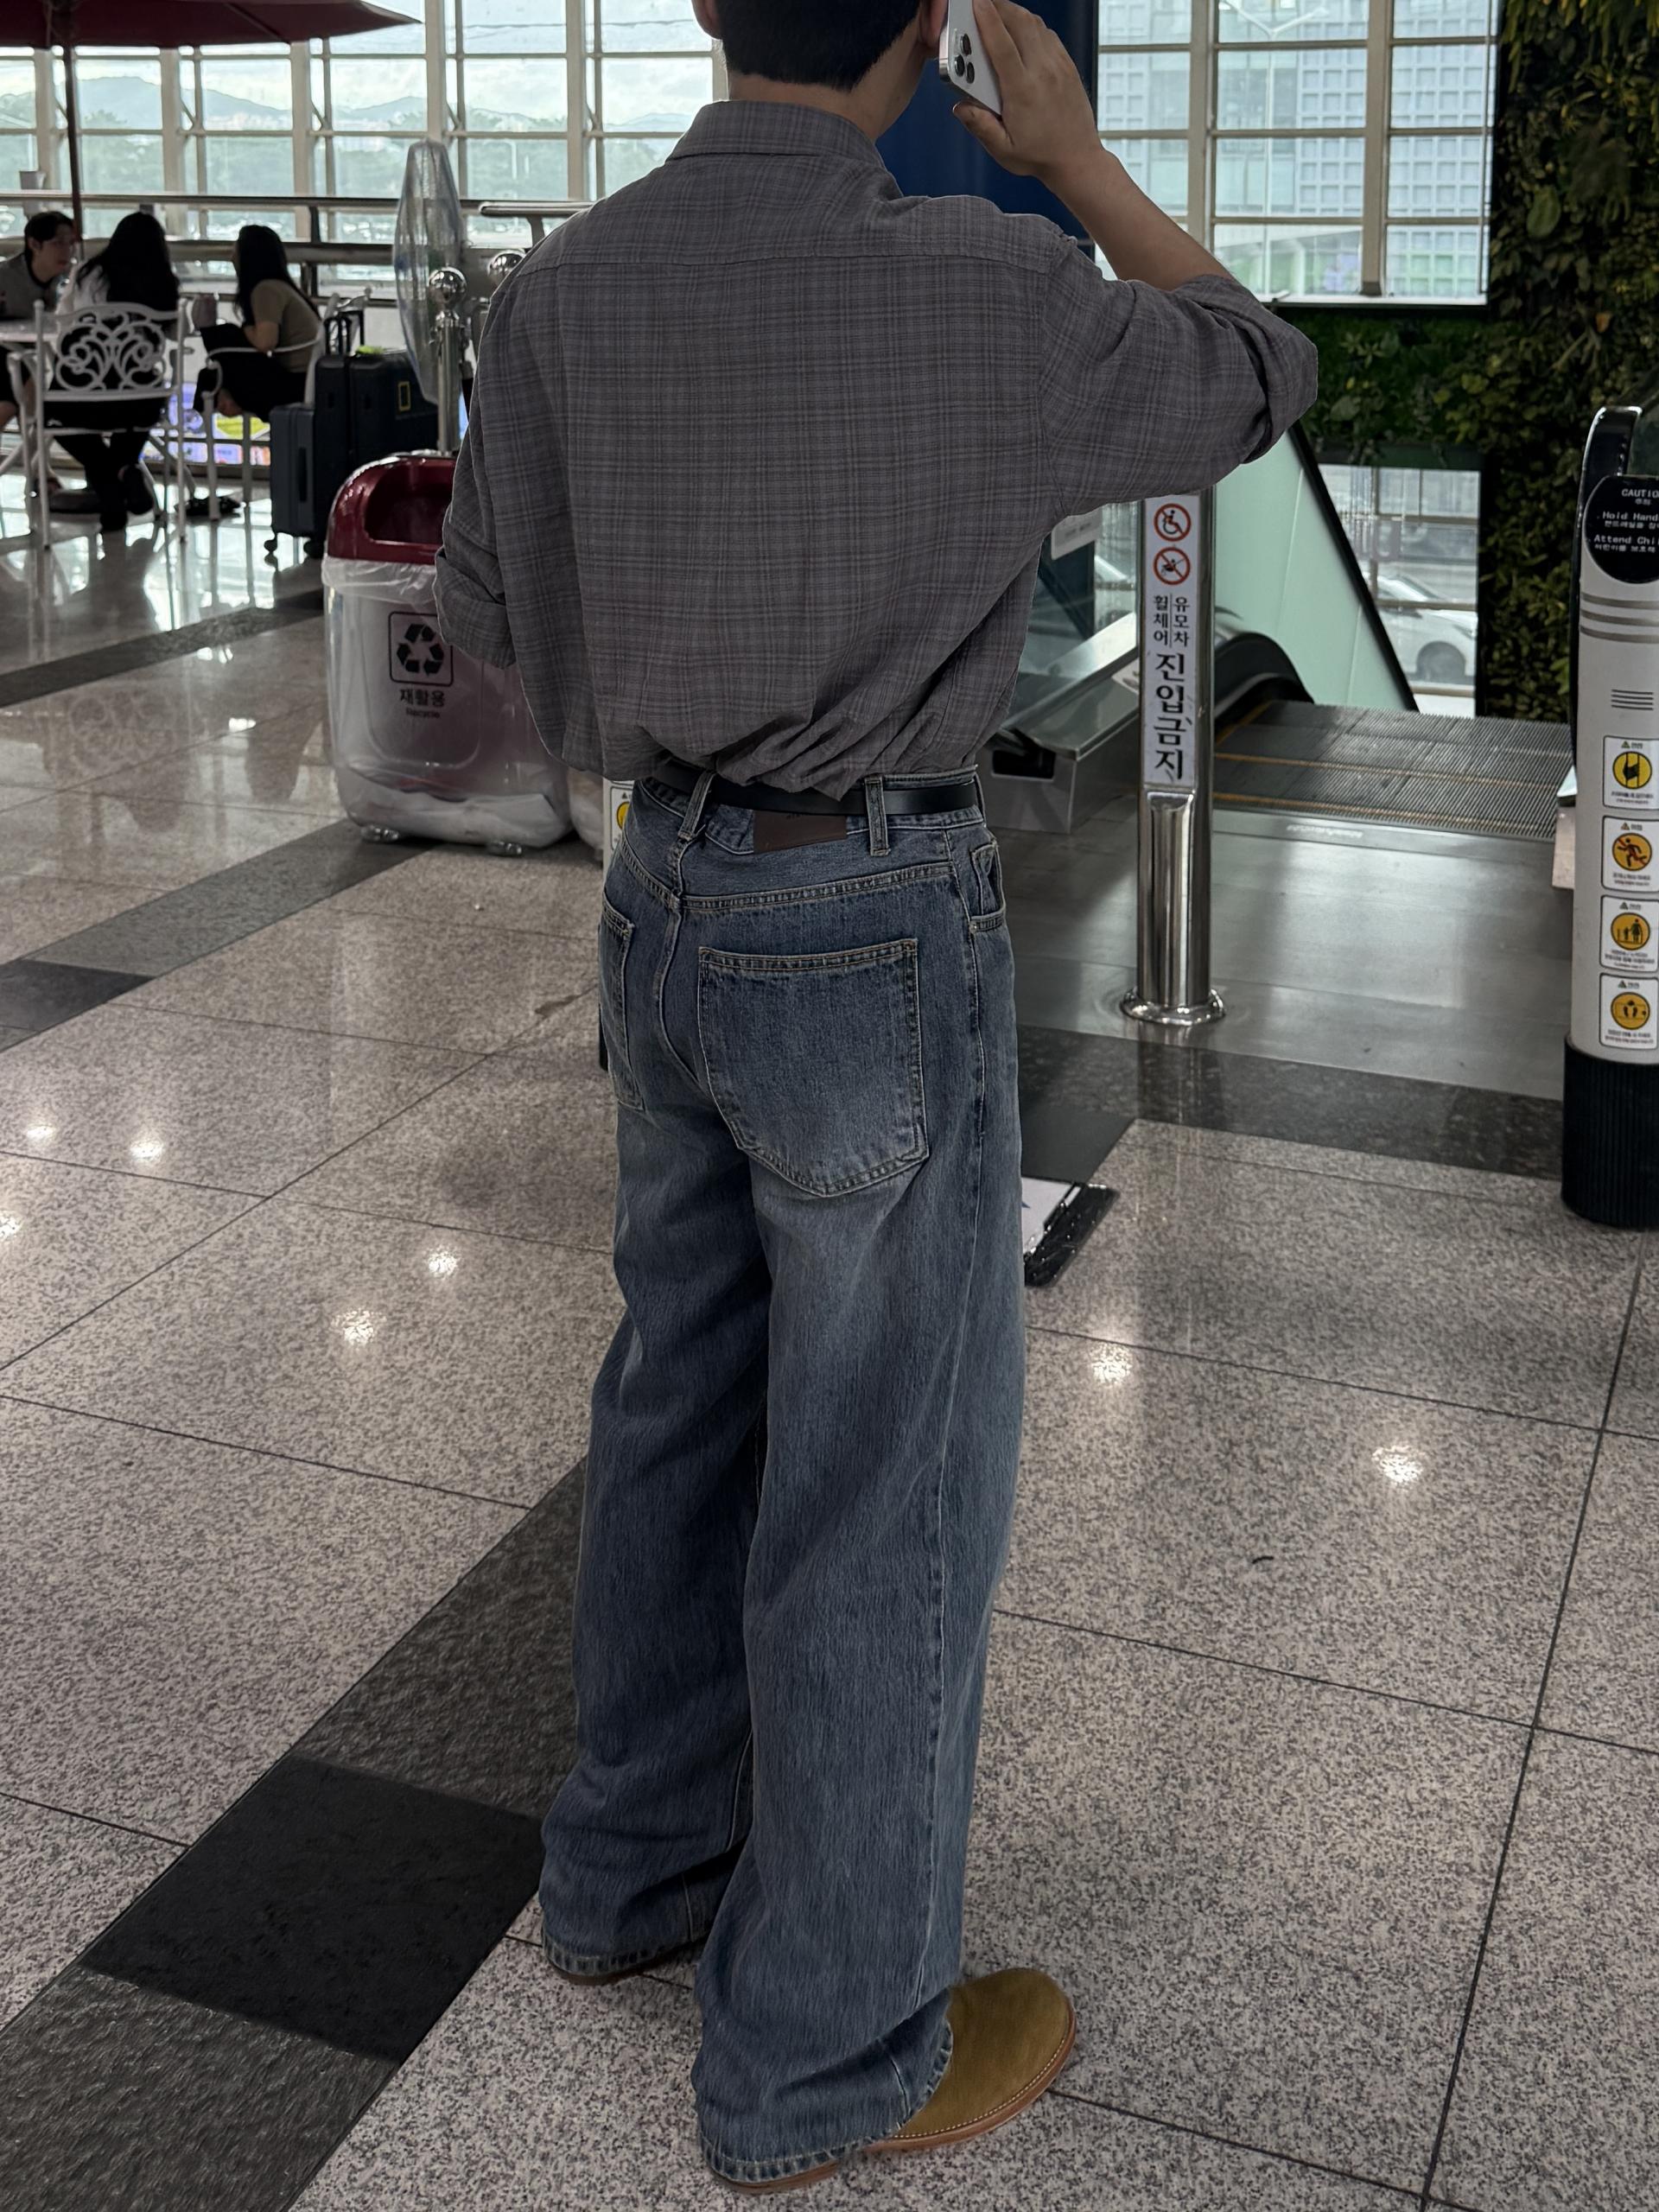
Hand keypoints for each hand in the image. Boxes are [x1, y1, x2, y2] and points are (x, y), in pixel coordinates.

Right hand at [951, 0, 1103, 185]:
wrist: (1077, 159)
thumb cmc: (1040, 156)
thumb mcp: (1003, 150)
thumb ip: (980, 126)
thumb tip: (960, 105)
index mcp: (1022, 91)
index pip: (1001, 45)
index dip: (986, 19)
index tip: (974, 3)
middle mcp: (1042, 72)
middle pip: (1019, 23)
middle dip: (998, 6)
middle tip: (981, 2)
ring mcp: (1058, 65)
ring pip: (1034, 24)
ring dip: (1014, 12)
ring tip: (997, 11)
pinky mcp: (1067, 64)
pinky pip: (1047, 34)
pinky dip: (1030, 24)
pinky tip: (1019, 29)